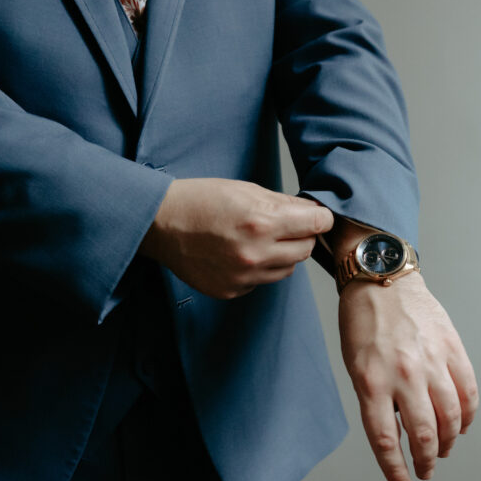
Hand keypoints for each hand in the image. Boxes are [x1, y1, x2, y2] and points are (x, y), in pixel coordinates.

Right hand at [138, 177, 333, 298]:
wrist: (160, 225)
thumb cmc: (200, 201)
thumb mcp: (246, 190)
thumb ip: (284, 203)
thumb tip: (313, 211)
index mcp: (262, 222)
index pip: (316, 225)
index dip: (320, 218)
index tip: (317, 217)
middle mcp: (256, 254)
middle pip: (306, 250)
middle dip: (302, 236)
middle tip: (287, 226)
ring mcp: (243, 277)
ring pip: (287, 269)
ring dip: (282, 254)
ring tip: (259, 239)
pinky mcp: (232, 290)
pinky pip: (262, 281)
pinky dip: (260, 269)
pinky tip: (240, 254)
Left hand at [338, 271, 478, 480]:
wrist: (382, 278)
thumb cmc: (362, 323)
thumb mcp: (356, 365)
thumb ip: (376, 400)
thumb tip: (400, 434)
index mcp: (371, 381)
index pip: (386, 440)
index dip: (396, 469)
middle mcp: (403, 374)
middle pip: (425, 434)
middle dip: (426, 461)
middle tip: (425, 471)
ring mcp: (431, 361)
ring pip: (451, 417)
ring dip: (448, 441)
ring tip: (442, 451)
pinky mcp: (451, 348)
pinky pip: (468, 391)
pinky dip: (468, 414)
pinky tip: (462, 425)